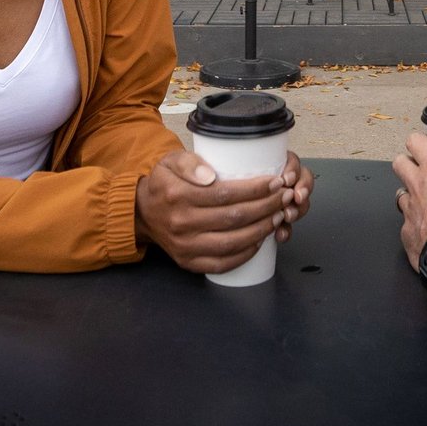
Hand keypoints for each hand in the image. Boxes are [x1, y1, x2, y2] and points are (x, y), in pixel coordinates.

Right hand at [136, 150, 313, 273]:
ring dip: (261, 230)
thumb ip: (190, 162)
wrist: (143, 213)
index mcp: (178, 195)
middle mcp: (181, 223)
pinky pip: (222, 263)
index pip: (225, 194)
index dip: (255, 189)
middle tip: (283, 197)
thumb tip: (210, 175)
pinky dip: (245, 253)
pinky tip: (260, 240)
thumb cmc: (164, 184)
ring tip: (277, 216)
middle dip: (265, 207)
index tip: (275, 182)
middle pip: (233, 218)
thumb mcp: (170, 162)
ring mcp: (185, 246)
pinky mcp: (189, 262)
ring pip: (232, 242)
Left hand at [392, 132, 426, 269]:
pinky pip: (406, 223)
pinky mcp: (406, 233)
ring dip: (410, 195)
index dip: (419, 142)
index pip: (415, 142)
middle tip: (421, 171)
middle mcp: (417, 186)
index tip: (426, 146)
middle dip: (407, 164)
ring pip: (400, 194)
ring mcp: (409, 210)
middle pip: (399, 163)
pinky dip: (414, 223)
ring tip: (425, 201)